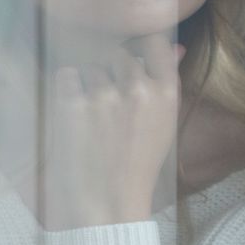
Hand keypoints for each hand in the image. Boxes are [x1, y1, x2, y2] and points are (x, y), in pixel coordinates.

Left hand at [39, 34, 183, 229]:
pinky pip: (67, 75)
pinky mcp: (72, 105)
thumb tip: (176, 46)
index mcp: (167, 94)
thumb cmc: (139, 163)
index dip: (142, 47)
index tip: (134, 58)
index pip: (156, 43)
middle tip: (109, 98)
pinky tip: (75, 112)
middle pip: (120, 54)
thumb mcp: (166, 122)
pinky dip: (67, 88)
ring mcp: (104, 96)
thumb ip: (168, 82)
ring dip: (89, 82)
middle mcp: (138, 90)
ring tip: (92, 112)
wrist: (108, 200)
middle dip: (113, 71)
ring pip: (92, 66)